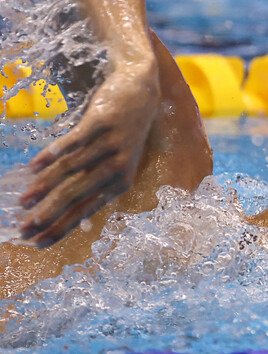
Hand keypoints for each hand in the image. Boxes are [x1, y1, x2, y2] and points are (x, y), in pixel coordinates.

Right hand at [20, 61, 159, 246]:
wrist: (140, 94)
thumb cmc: (123, 134)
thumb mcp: (116, 163)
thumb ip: (94, 183)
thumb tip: (62, 208)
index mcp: (121, 183)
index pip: (86, 211)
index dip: (61, 227)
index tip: (38, 243)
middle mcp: (118, 167)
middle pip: (76, 195)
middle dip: (48, 214)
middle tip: (23, 229)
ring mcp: (111, 144)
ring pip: (71, 170)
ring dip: (44, 187)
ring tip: (23, 201)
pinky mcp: (102, 122)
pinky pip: (73, 141)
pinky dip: (52, 155)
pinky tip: (33, 167)